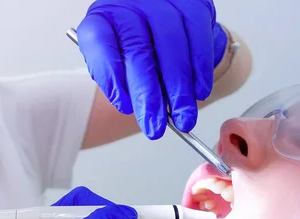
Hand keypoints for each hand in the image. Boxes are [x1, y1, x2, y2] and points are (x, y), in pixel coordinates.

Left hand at [77, 0, 227, 137]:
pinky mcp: (192, 3)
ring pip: (172, 44)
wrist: (160, 19)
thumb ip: (119, 78)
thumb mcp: (116, 59)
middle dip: (149, 94)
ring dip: (179, 88)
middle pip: (138, 49)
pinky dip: (200, 69)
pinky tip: (199, 92)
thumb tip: (131, 105)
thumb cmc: (135, 44)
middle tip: (154, 126)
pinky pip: (199, 36)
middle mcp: (130, 4)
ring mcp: (161, 1)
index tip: (125, 106)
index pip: (99, 42)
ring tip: (182, 117)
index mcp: (103, 18)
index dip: (110, 75)